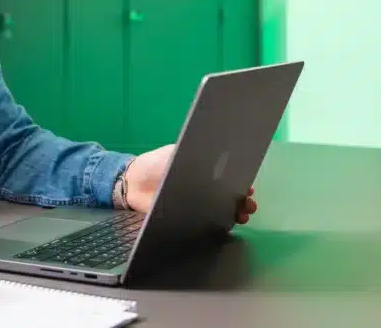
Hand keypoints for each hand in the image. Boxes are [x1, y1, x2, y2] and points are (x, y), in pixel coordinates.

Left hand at [123, 144, 257, 224]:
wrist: (132, 184)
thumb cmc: (154, 165)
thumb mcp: (173, 155)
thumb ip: (190, 157)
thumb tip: (215, 161)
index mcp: (203, 170)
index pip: (228, 176)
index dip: (239, 182)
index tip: (248, 186)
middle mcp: (203, 188)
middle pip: (229, 195)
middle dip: (242, 200)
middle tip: (248, 204)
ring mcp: (197, 204)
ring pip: (222, 210)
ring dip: (235, 213)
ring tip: (241, 215)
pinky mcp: (188, 218)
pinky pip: (207, 223)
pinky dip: (218, 225)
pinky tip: (225, 226)